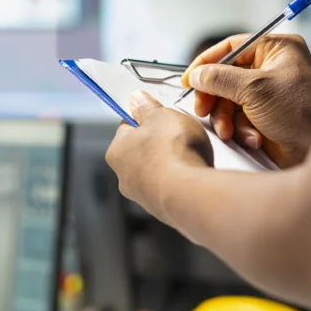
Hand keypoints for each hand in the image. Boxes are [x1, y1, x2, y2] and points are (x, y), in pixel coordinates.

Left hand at [105, 91, 212, 217]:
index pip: (126, 129)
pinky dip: (182, 181)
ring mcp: (144, 197)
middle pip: (142, 152)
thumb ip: (148, 107)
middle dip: (159, 143)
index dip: (143, 119)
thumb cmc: (171, 152)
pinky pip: (173, 189)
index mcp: (116, 151)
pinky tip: (194, 173)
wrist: (190, 193)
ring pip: (158, 172)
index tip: (156, 114)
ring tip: (191, 155)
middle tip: (178, 134)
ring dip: (172, 163)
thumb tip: (136, 99)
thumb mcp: (161, 115)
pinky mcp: (164, 210)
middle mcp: (124, 177)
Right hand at [182, 34, 310, 168]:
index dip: (207, 62)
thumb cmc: (300, 113)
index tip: (189, 79)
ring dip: (226, 118)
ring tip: (230, 131)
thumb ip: (220, 78)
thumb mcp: (256, 90)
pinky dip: (240, 129)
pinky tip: (252, 138)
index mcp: (276, 49)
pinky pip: (238, 117)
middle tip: (203, 110)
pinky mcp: (265, 115)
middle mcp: (272, 67)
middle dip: (215, 96)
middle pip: (225, 75)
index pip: (232, 47)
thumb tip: (196, 75)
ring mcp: (268, 92)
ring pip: (228, 99)